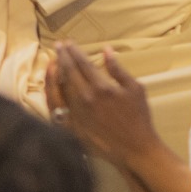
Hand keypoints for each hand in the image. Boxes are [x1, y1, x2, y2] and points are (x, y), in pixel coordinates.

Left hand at [46, 41, 159, 167]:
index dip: (74, 50)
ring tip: (52, 61)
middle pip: (68, 71)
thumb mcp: (136, 89)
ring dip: (54, 71)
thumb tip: (106, 49)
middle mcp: (85, 97)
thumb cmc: (139, 118)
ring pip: (59, 86)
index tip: (68, 42)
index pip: (82, 63)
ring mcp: (76, 112)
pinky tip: (50, 84)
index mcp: (102, 87)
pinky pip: (55, 105)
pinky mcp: (71, 124)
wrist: (136, 149)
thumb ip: (118, 69)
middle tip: (58, 45)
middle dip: (62, 55)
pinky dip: (51, 92)